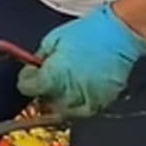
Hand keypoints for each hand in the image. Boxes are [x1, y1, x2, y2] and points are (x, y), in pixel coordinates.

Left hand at [16, 4, 145, 116]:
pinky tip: (78, 90)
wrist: (120, 34)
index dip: (26, 79)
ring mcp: (88, 101)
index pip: (27, 88)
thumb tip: (34, 67)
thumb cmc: (87, 33)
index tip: (31, 72)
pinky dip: (78, 104)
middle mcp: (68, 94)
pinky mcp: (104, 102)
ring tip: (62, 85)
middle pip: (44, 103)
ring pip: (64, 111)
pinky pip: (85, 111)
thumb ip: (40, 59)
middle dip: (42, 92)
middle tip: (45, 79)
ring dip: (58, 101)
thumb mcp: (52, 41)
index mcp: (52, 79)